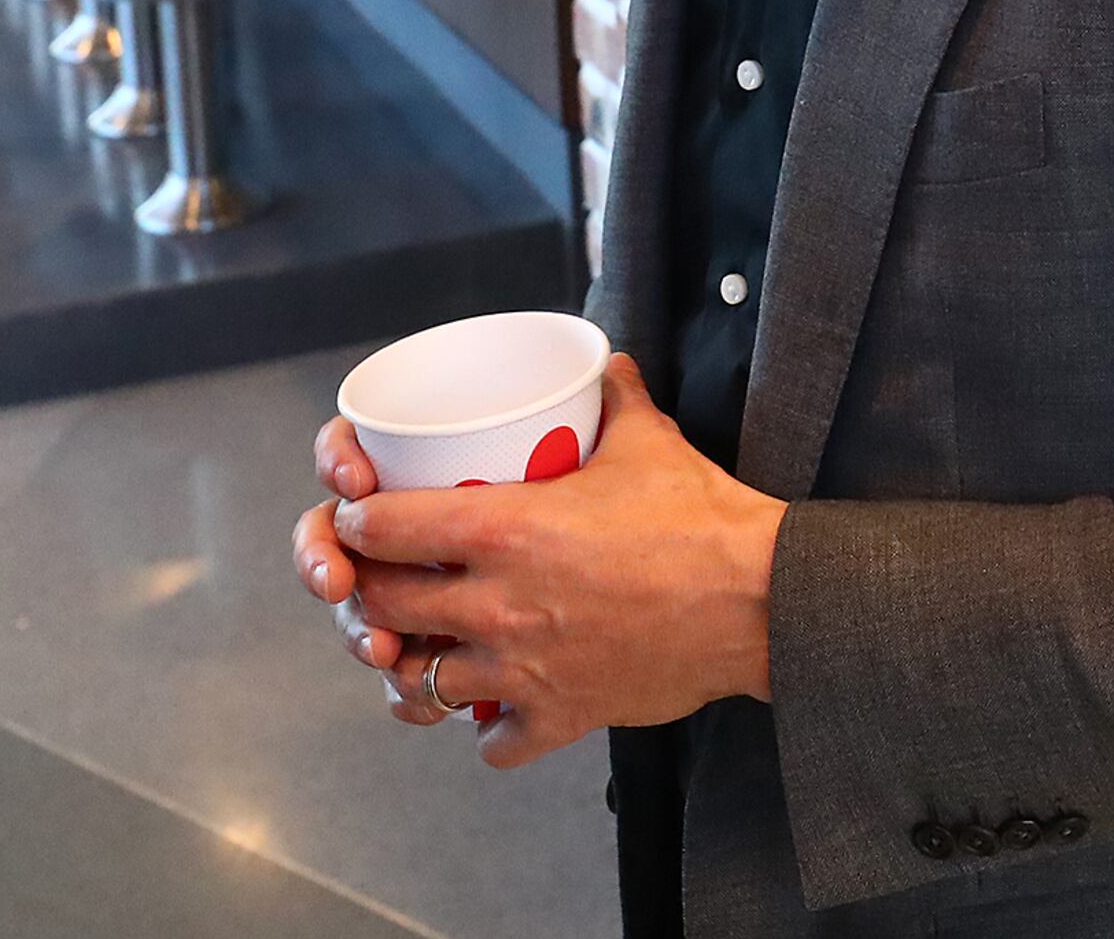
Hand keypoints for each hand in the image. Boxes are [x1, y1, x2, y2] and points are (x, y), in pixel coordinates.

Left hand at [289, 355, 785, 765]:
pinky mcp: (559, 716)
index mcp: (504, 531)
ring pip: (419, 686)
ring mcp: (523, 669)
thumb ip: (614, 398)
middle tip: (383, 580)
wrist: (759, 601)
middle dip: (368, 593)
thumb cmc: (703, 521)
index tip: (358, 516)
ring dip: (413, 669)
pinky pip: (493, 746)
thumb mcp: (649, 441)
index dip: (354, 520)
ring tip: (424, 652)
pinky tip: (498, 712)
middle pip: (380, 608)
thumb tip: (604, 366)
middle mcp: (498, 604)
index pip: (379, 527)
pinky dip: (488, 732)